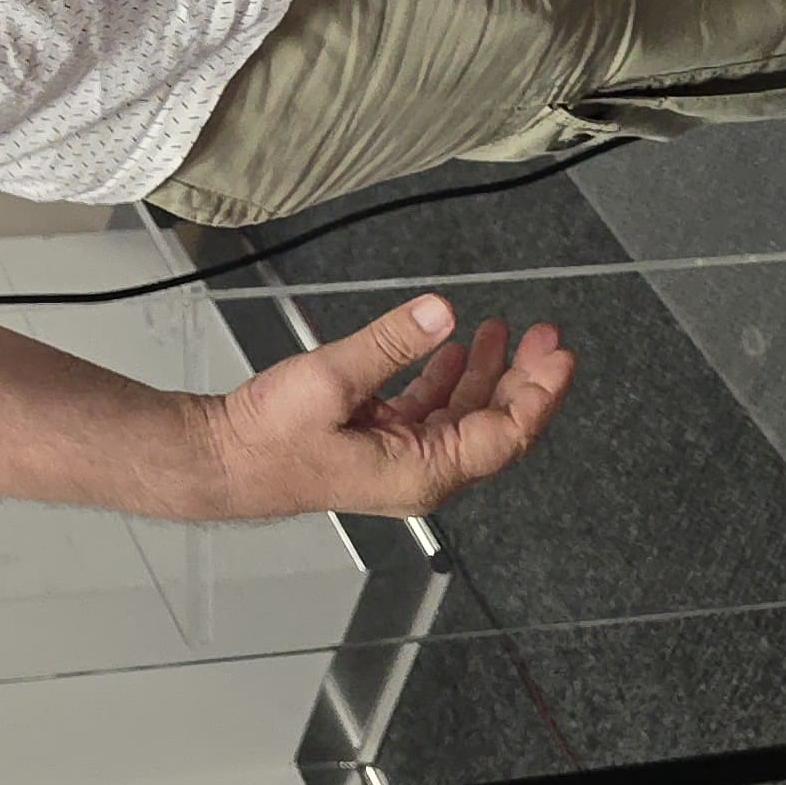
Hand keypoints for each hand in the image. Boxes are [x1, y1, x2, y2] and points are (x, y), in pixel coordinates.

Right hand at [200, 296, 576, 519]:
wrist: (226, 458)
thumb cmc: (271, 437)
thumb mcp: (332, 378)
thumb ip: (391, 344)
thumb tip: (441, 312)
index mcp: (425, 471)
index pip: (507, 434)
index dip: (539, 392)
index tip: (559, 354)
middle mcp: (424, 472)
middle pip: (495, 426)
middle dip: (522, 377)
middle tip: (544, 333)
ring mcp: (403, 460)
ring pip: (465, 417)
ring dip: (484, 373)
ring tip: (500, 330)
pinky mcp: (381, 445)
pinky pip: (431, 413)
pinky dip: (445, 379)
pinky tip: (450, 349)